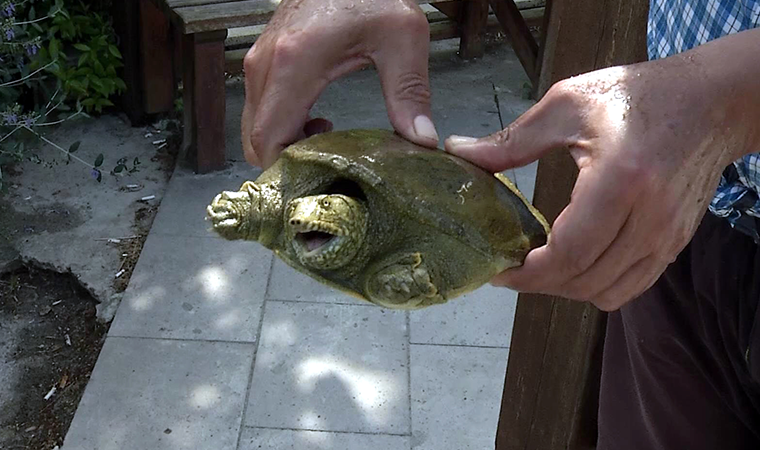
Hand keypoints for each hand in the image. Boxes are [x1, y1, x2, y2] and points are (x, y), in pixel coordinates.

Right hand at [241, 0, 438, 167]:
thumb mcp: (403, 38)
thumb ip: (410, 92)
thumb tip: (421, 141)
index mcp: (294, 62)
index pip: (268, 138)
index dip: (288, 169)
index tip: (321, 178)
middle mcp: (266, 64)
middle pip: (255, 140)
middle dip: (287, 163)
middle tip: (329, 166)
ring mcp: (259, 61)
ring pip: (254, 127)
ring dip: (285, 144)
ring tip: (327, 141)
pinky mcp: (263, 59)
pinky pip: (259, 109)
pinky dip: (281, 126)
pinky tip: (317, 122)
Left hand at [445, 53, 747, 310]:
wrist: (712, 102)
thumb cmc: (637, 95)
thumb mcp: (567, 104)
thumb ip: (513, 139)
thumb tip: (460, 153)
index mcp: (620, 180)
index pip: (568, 253)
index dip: (528, 274)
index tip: (498, 271)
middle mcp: (650, 217)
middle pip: (585, 280)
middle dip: (539, 284)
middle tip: (510, 268)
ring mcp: (668, 235)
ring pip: (608, 292)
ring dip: (567, 289)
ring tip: (539, 268)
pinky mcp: (676, 242)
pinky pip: (632, 286)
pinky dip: (597, 286)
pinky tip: (575, 264)